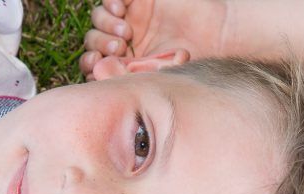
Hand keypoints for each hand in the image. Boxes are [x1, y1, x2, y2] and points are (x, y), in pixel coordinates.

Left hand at [80, 0, 226, 79]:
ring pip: (99, 18)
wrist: (214, 36)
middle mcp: (124, 41)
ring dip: (105, 25)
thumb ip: (125, 77)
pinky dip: (110, 1)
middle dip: (100, 44)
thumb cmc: (189, 61)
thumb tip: (94, 76)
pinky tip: (120, 10)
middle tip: (119, 48)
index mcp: (124, 63)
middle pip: (93, 39)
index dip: (89, 62)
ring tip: (125, 32)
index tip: (95, 64)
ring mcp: (130, 18)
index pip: (94, 62)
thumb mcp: (154, 77)